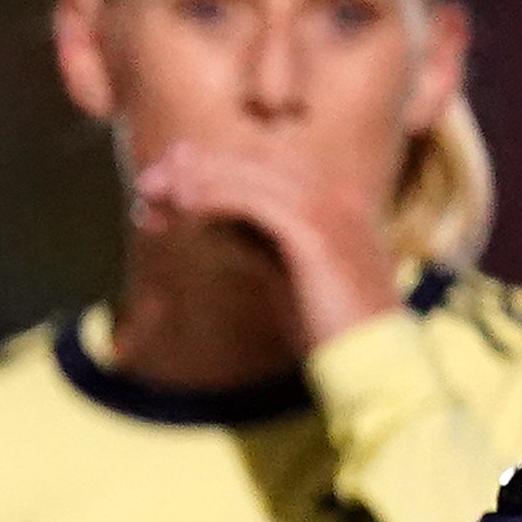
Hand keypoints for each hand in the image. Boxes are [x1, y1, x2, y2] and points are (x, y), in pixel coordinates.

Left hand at [129, 133, 397, 350]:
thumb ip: (256, 241)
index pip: (265, 164)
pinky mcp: (318, 236)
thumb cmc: (328, 324)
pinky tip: (182, 202)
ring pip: (253, 174)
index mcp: (333, 200)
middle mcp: (335, 195)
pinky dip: (215, 196)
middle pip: (255, 160)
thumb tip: (213, 222)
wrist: (373, 360)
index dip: (213, 167)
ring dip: (196, 178)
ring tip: (151, 189)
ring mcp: (331, 211)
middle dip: (198, 166)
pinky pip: (257, 202)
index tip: (166, 181)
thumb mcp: (285, 273)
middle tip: (148, 182)